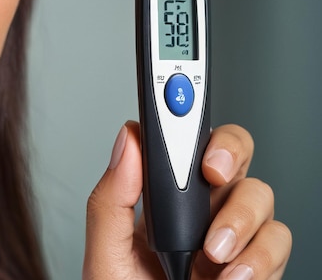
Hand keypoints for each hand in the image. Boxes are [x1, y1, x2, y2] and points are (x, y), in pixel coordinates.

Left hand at [83, 122, 291, 278]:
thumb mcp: (105, 257)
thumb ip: (111, 200)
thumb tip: (126, 139)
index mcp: (158, 199)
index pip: (179, 142)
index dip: (189, 120)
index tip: (185, 121)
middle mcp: (199, 211)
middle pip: (232, 154)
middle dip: (230, 154)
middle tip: (212, 173)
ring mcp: (232, 238)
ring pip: (262, 197)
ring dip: (242, 221)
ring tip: (213, 257)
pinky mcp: (257, 267)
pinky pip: (279, 243)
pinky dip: (260, 259)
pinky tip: (231, 279)